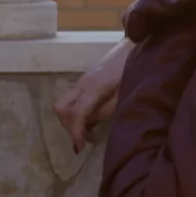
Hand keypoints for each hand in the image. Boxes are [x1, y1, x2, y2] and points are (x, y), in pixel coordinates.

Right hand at [53, 38, 132, 153]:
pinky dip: (76, 114)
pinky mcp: (85, 82)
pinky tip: (92, 120)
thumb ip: (106, 110)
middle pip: (61, 108)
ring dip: (72, 121)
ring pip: (64, 104)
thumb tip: (90, 124)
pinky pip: (73, 100)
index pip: (75, 114)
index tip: (79, 149)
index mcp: (93, 87)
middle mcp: (82, 84)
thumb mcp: (124, 95)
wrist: (134, 47)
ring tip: (91, 132)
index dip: (75, 133)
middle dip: (69, 127)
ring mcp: (81, 81)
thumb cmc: (132, 71)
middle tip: (86, 140)